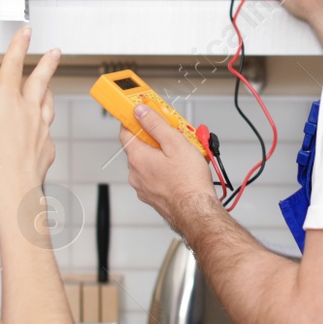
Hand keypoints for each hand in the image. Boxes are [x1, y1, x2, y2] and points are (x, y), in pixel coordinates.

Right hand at [0, 26, 59, 205]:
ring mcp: (42, 129)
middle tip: (55, 51)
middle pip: (41, 80)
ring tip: (49, 86)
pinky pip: (47, 129)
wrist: (15, 190)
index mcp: (8, 104)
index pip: (12, 67)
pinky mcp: (47, 147)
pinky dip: (42, 124)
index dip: (18, 47)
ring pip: (48, 103)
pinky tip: (38, 129)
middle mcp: (29, 112)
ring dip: (48, 91)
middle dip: (47, 63)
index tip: (25, 33)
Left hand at [119, 105, 217, 235]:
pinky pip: (155, 176)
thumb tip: (141, 112)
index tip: (141, 111)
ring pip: (149, 162)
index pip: (125, 131)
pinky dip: (165, 169)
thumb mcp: (175, 143)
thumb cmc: (189, 182)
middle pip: (140, 146)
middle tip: (174, 132)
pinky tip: (182, 168)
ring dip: (162, 154)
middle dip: (156, 137)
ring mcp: (143, 186)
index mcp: (138, 157)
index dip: (133, 119)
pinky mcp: (153, 196)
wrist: (197, 212)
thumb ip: (155, 124)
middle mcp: (136, 173)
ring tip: (185, 152)